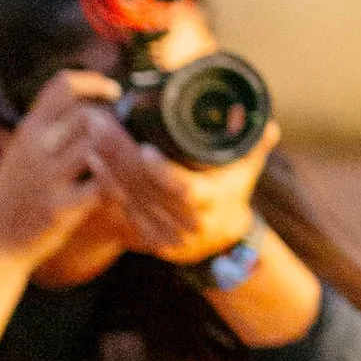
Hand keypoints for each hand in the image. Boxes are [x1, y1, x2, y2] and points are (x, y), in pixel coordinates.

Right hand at [0, 70, 124, 272]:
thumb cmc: (6, 196)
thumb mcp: (15, 154)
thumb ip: (42, 129)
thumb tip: (70, 98)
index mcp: (25, 133)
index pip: (61, 88)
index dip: (92, 82)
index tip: (113, 89)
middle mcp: (37, 151)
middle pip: (88, 114)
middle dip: (110, 122)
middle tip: (118, 136)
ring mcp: (49, 180)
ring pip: (98, 146)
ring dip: (114, 151)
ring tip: (117, 161)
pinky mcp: (62, 209)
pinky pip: (101, 186)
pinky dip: (112, 185)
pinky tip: (114, 190)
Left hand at [74, 111, 282, 269]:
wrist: (223, 236)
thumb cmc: (233, 191)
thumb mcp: (248, 167)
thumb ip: (255, 144)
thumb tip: (268, 125)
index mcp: (211, 202)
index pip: (184, 190)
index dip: (163, 172)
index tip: (145, 148)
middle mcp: (185, 221)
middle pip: (145, 189)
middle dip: (120, 155)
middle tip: (102, 124)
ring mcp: (162, 231)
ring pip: (127, 198)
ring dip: (106, 166)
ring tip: (93, 135)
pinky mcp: (143, 235)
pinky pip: (119, 209)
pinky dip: (105, 184)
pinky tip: (93, 161)